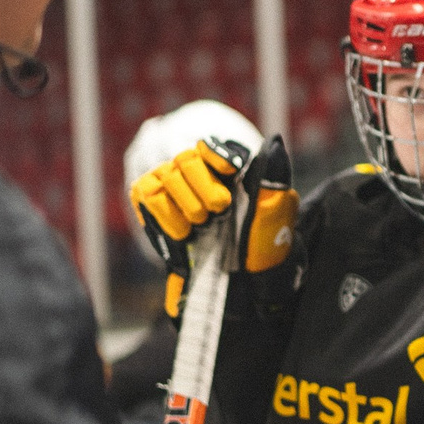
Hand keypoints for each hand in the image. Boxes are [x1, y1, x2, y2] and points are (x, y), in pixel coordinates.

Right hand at [129, 134, 296, 313]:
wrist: (242, 281)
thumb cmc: (262, 245)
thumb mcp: (276, 213)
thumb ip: (275, 177)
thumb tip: (274, 142)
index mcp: (231, 169)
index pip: (213, 145)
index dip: (217, 157)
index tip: (231, 173)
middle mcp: (200, 173)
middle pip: (186, 159)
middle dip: (202, 187)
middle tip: (219, 211)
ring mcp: (173, 186)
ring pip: (165, 174)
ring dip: (185, 202)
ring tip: (202, 225)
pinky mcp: (153, 203)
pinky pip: (146, 194)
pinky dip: (164, 213)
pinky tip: (183, 231)